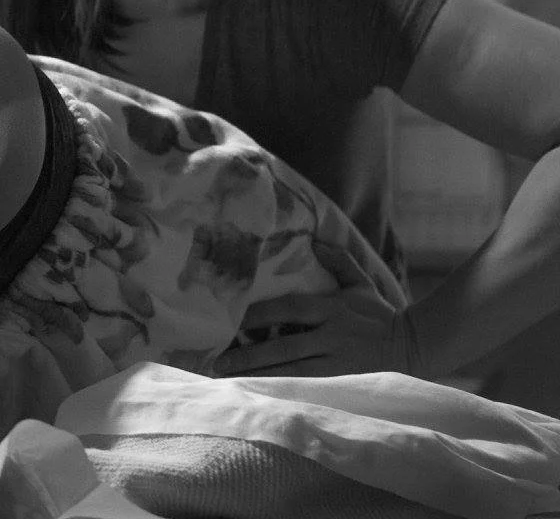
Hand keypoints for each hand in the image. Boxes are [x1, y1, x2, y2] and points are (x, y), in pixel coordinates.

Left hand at [213, 242, 423, 377]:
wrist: (418, 346)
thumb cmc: (381, 316)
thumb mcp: (361, 285)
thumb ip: (339, 263)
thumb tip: (317, 241)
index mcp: (332, 308)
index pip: (288, 309)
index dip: (259, 315)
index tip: (232, 321)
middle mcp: (332, 335)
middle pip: (284, 346)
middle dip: (249, 355)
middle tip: (217, 361)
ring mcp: (338, 363)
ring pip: (293, 372)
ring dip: (260, 377)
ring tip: (230, 381)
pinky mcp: (345, 383)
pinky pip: (308, 388)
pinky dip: (284, 391)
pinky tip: (261, 394)